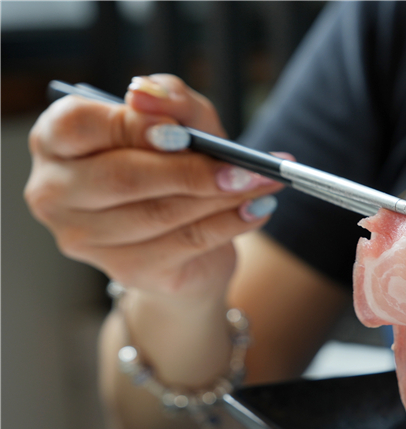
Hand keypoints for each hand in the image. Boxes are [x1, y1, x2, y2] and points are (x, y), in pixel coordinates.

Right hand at [24, 74, 282, 300]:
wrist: (186, 243)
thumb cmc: (173, 165)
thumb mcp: (181, 121)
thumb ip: (170, 98)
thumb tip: (145, 92)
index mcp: (55, 143)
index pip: (78, 125)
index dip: (132, 126)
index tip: (180, 131)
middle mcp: (55, 192)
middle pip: (123, 177)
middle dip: (190, 170)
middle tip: (243, 167)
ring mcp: (86, 239)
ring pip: (160, 213)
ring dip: (221, 197)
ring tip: (262, 183)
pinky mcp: (126, 270)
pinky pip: (186, 243)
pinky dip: (229, 223)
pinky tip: (256, 209)